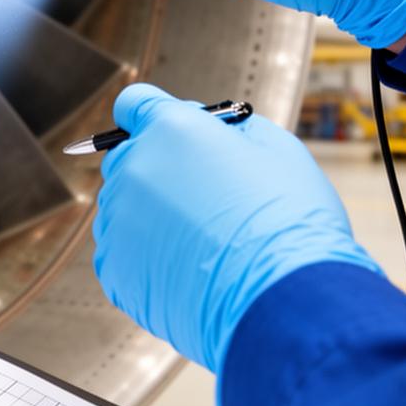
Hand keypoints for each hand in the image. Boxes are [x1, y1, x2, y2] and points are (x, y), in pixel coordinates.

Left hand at [92, 83, 380, 373]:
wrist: (283, 302)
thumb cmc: (290, 221)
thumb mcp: (275, 149)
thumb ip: (229, 129)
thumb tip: (210, 131)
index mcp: (170, 129)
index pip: (134, 104)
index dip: (151, 116)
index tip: (169, 135)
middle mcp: (133, 169)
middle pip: (128, 157)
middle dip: (157, 168)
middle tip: (203, 197)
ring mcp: (118, 221)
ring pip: (125, 208)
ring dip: (153, 217)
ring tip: (205, 243)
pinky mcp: (115, 270)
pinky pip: (123, 253)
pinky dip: (148, 259)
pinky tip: (189, 271)